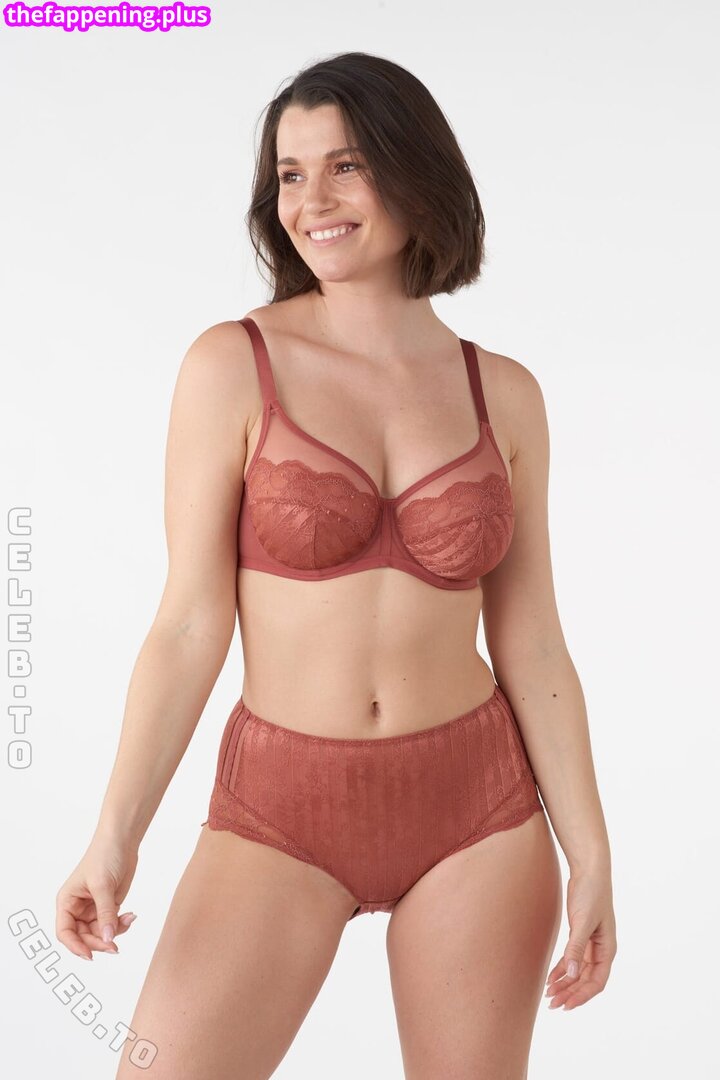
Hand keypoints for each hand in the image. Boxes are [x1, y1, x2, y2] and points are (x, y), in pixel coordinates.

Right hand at [56, 836, 139, 959]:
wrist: (122, 841)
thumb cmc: (104, 856)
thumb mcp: (103, 886)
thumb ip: (105, 914)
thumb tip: (107, 939)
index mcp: (67, 901)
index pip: (65, 932)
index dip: (75, 946)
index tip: (90, 955)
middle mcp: (77, 908)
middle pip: (83, 937)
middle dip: (99, 942)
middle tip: (115, 946)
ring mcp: (93, 908)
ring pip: (99, 933)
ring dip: (114, 933)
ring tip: (128, 920)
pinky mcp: (108, 906)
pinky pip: (112, 925)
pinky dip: (121, 925)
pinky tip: (131, 915)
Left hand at [545, 868, 616, 1010]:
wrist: (588, 870)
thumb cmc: (591, 893)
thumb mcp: (583, 922)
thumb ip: (577, 948)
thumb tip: (573, 974)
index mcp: (608, 949)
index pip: (597, 982)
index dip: (582, 996)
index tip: (566, 1005)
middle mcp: (601, 950)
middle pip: (586, 980)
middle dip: (570, 993)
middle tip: (553, 1004)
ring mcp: (590, 944)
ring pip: (578, 972)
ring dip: (565, 983)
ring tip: (549, 994)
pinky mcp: (580, 935)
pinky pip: (572, 959)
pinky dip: (562, 969)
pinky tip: (550, 978)